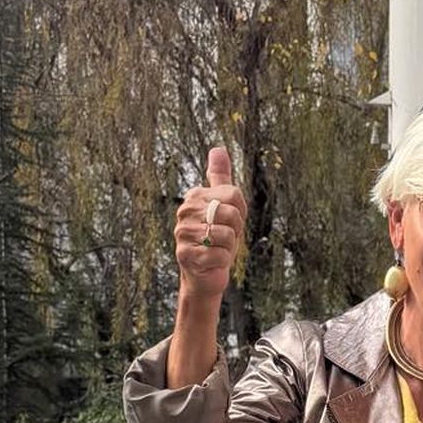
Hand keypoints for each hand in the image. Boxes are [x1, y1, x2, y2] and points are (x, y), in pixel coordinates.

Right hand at [176, 144, 247, 301]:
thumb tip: (218, 149)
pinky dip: (222, 261)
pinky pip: (220, 254)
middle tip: (223, 238)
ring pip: (227, 235)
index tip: (229, 222)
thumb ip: (220, 178)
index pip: (234, 195)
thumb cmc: (216, 238)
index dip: (240, 212)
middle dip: (235, 230)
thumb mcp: (223, 205)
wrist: (205, 274)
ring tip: (217, 249)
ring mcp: (183, 234)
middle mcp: (185, 212)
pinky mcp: (185, 255)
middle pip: (231, 213)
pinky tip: (212, 261)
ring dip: (228, 247)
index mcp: (195, 196)